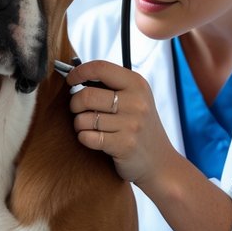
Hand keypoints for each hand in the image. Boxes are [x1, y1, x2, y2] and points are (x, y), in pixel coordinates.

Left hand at [66, 59, 176, 189]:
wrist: (160, 162)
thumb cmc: (140, 127)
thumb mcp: (136, 99)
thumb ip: (111, 86)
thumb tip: (76, 75)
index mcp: (137, 84)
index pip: (101, 68)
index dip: (79, 72)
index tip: (71, 79)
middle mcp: (136, 102)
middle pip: (87, 95)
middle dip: (75, 104)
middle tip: (78, 109)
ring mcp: (131, 124)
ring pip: (84, 118)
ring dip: (79, 124)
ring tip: (88, 127)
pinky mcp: (124, 145)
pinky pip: (88, 137)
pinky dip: (84, 138)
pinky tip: (94, 139)